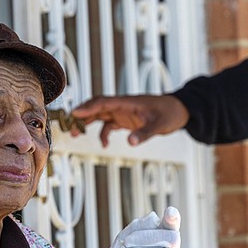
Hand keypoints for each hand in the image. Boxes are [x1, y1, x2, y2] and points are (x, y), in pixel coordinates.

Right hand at [70, 95, 189, 146]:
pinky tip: (104, 145)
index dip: (88, 107)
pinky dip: (103, 134)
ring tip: (74, 133)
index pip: (104, 102)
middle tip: (68, 124)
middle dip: (82, 115)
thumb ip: (144, 133)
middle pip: (96, 107)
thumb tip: (130, 142)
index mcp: (127, 102)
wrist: (179, 111)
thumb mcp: (160, 125)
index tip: (74, 113)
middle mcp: (121, 106)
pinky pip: (108, 125)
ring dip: (87, 123)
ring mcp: (122, 112)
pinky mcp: (124, 120)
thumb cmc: (170, 113)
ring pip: (99, 115)